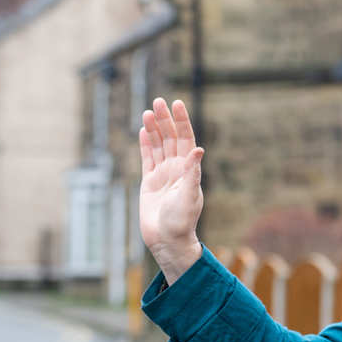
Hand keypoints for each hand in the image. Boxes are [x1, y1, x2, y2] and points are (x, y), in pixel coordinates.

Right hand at [139, 98, 203, 283]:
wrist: (167, 239)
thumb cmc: (181, 221)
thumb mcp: (189, 196)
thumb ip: (192, 173)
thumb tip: (198, 149)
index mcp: (188, 169)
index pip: (185, 138)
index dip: (182, 121)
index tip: (177, 104)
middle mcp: (176, 168)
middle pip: (170, 138)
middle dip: (165, 120)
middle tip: (158, 101)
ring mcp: (162, 174)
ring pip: (158, 146)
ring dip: (154, 129)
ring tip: (148, 112)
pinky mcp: (149, 182)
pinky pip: (147, 159)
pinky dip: (145, 145)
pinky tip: (142, 131)